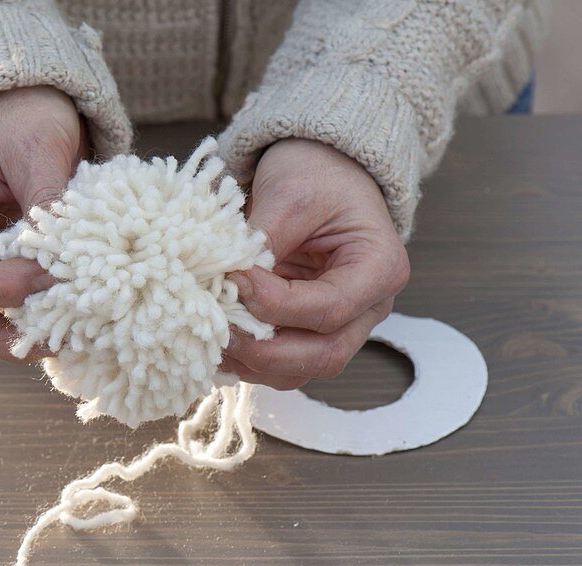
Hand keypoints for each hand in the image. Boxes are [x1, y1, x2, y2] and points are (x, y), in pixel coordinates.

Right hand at [0, 86, 85, 361]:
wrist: (22, 105)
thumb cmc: (23, 114)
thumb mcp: (39, 143)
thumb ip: (49, 199)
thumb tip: (67, 259)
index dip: (5, 286)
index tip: (58, 277)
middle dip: (3, 338)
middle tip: (61, 336)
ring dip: (25, 336)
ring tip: (77, 331)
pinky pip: (11, 313)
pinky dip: (42, 322)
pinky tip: (81, 317)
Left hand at [223, 139, 409, 389]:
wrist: (321, 170)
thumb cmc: (316, 175)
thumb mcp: (291, 194)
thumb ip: (264, 241)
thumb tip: (229, 282)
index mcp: (380, 269)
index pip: (328, 309)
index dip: (275, 305)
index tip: (234, 280)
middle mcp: (368, 309)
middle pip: (323, 356)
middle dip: (263, 350)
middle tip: (217, 325)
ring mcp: (340, 327)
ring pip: (299, 370)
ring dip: (251, 362)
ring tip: (210, 337)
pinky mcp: (308, 333)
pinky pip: (279, 365)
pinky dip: (246, 360)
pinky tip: (214, 342)